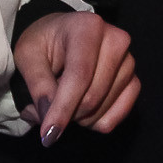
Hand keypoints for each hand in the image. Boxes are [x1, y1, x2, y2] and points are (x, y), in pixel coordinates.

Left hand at [12, 10, 138, 146]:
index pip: (79, 75)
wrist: (60, 36)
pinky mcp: (133, 80)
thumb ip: (38, 85)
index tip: (48, 135)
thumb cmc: (43, 43)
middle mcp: (116, 41)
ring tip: (65, 101)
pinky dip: (97, 121)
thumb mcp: (28, 56)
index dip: (63, 108)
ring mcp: (129, 61)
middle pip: (93, 95)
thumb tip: (50, 118)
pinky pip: (119, 114)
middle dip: (68, 114)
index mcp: (89, 27)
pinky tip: (83, 110)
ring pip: (104, 108)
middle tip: (48, 111)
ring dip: (80, 117)